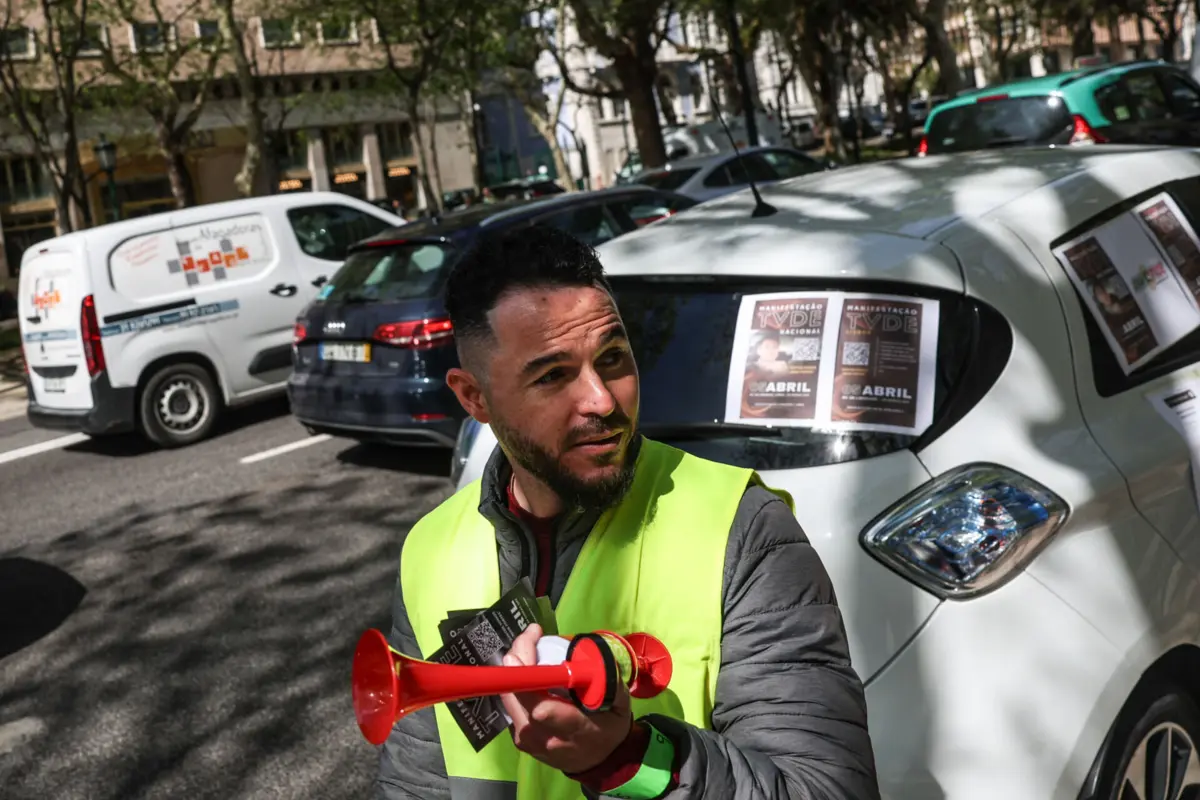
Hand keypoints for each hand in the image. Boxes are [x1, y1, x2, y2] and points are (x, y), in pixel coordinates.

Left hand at [500, 624, 632, 773]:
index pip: (546, 711)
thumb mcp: (619, 705)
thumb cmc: (608, 726)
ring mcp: (530, 741)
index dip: (529, 686)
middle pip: (521, 700)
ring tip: (527, 644)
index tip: (518, 658)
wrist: (598, 761)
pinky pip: (511, 705)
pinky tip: (526, 666)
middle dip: (520, 664)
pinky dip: (515, 682)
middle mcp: (547, 738)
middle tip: (529, 637)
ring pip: (510, 700)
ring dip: (515, 669)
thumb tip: (590, 654)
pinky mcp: (519, 739)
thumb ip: (608, 681)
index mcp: (576, 729)